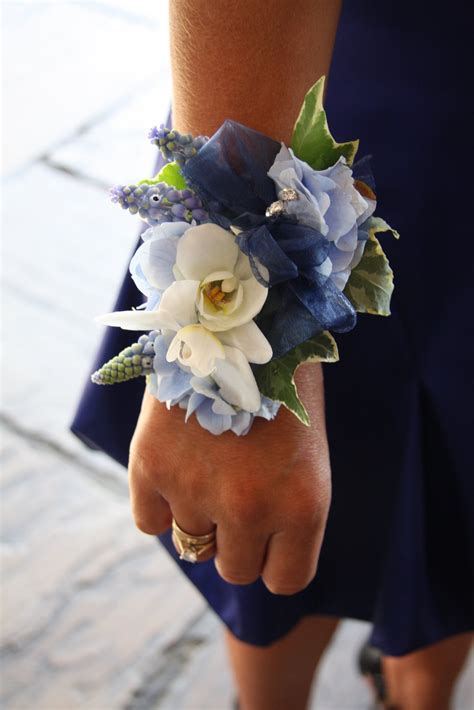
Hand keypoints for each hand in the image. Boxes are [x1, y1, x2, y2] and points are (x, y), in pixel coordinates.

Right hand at [128, 362, 330, 594]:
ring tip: (209, 467)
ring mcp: (196, 488)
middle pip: (235, 568)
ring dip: (200, 516)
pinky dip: (160, 504)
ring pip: (193, 545)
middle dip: (237, 539)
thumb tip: (246, 547)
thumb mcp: (306, 456)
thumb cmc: (284, 387)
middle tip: (236, 492)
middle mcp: (250, 507)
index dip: (275, 558)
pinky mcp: (151, 465)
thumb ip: (283, 510)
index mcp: (304, 505)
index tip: (269, 534)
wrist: (245, 319)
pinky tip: (176, 466)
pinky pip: (150, 523)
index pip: (286, 579)